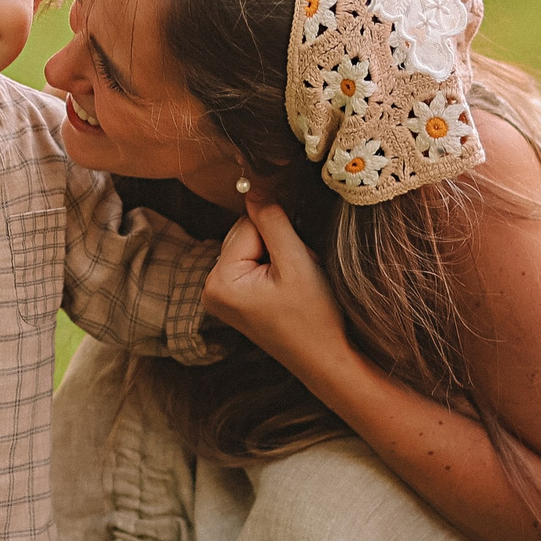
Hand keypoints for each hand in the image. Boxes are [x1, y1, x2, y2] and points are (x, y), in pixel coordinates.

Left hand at [202, 198, 348, 376]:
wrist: (329, 358)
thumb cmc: (316, 316)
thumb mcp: (296, 262)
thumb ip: (272, 220)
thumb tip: (254, 182)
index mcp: (218, 281)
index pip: (246, 224)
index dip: (279, 236)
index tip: (296, 266)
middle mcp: (210, 288)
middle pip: (245, 233)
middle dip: (276, 245)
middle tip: (296, 278)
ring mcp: (221, 295)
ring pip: (253, 245)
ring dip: (278, 255)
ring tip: (294, 286)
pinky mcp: (235, 298)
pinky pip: (255, 261)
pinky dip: (276, 266)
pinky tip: (287, 289)